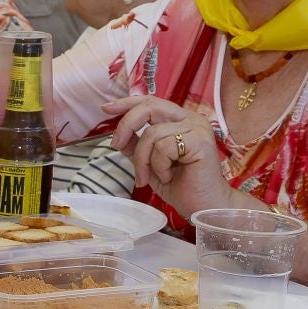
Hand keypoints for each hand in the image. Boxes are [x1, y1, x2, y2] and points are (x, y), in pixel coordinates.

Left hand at [103, 94, 233, 215]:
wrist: (201, 206)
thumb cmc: (180, 185)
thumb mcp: (149, 163)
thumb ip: (136, 146)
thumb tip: (118, 134)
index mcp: (179, 120)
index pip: (150, 102)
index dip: (127, 103)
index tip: (106, 108)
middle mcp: (190, 119)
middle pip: (149, 107)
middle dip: (126, 126)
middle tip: (116, 145)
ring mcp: (197, 128)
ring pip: (152, 133)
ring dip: (143, 160)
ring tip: (150, 177)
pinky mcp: (200, 141)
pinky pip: (164, 147)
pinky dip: (159, 166)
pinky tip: (170, 176)